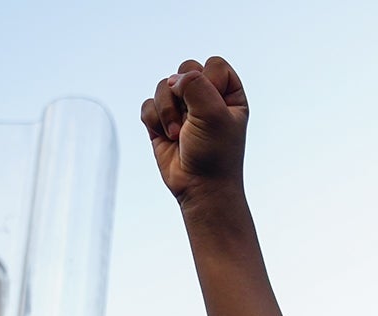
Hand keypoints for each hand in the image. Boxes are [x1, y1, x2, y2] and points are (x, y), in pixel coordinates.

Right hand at [142, 57, 248, 205]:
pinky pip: (148, 105)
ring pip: (164, 86)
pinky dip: (154, 120)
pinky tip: (167, 137)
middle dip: (183, 95)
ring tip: (178, 133)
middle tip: (192, 119)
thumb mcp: (214, 113)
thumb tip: (173, 80)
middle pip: (185, 69)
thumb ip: (195, 83)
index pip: (214, 65)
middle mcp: (206, 97)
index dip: (209, 81)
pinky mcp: (162, 121)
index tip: (214, 108)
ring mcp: (183, 109)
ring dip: (167, 110)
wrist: (200, 188)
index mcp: (229, 94)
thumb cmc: (215, 153)